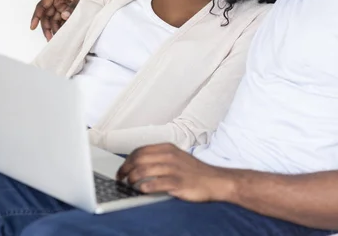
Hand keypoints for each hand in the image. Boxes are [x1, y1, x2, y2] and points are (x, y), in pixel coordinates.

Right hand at [30, 0, 81, 40]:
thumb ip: (72, 6)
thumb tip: (64, 16)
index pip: (42, 6)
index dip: (36, 16)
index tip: (32, 27)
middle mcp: (57, 1)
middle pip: (46, 16)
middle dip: (46, 27)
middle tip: (49, 38)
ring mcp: (62, 6)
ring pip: (53, 20)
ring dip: (54, 29)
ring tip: (58, 38)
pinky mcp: (68, 11)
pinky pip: (62, 21)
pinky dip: (61, 27)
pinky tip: (63, 34)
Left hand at [116, 143, 233, 201]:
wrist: (216, 180)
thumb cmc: (195, 172)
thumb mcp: (176, 157)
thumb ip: (159, 158)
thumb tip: (138, 165)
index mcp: (167, 148)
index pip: (140, 150)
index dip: (127, 160)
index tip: (121, 169)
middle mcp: (169, 156)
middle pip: (138, 159)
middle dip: (125, 169)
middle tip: (120, 178)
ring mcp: (173, 169)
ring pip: (144, 170)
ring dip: (132, 178)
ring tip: (129, 185)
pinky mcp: (178, 183)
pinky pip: (156, 183)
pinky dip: (145, 187)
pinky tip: (142, 190)